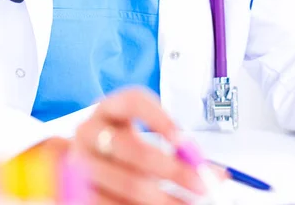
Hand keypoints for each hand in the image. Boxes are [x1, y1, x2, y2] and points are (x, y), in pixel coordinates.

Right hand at [70, 88, 207, 203]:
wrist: (83, 166)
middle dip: (173, 169)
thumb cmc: (124, 149)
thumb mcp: (147, 138)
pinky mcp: (77, 194)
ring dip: (166, 199)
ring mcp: (79, 164)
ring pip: (128, 183)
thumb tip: (217, 173)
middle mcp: (89, 132)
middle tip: (202, 183)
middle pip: (132, 147)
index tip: (185, 139)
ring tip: (191, 204)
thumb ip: (178, 150)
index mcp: (108, 109)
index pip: (132, 101)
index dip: (159, 117)